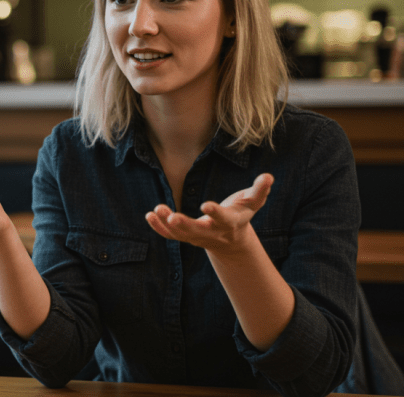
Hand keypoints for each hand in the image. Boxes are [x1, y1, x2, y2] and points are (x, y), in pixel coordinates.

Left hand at [145, 173, 274, 255]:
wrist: (232, 240)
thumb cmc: (242, 213)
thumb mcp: (253, 202)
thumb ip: (260, 190)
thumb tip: (268, 177)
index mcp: (230, 222)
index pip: (223, 218)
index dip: (216, 213)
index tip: (205, 205)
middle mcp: (213, 232)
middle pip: (198, 232)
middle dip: (185, 225)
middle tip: (172, 218)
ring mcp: (197, 237)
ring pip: (180, 235)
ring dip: (166, 225)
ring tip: (156, 210)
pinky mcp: (186, 237)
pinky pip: (171, 236)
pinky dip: (159, 228)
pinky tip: (149, 216)